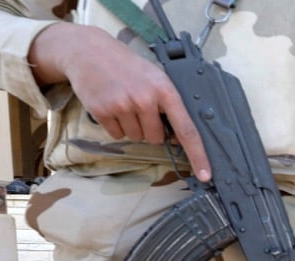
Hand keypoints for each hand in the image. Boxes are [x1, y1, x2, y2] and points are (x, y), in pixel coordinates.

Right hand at [28, 23, 210, 180]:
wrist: (88, 51)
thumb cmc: (128, 67)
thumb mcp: (156, 77)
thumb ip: (169, 105)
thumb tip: (180, 138)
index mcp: (165, 91)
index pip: (187, 130)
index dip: (198, 155)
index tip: (205, 175)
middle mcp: (145, 99)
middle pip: (156, 139)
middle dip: (150, 128)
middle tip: (139, 105)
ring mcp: (122, 106)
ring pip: (136, 138)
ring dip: (132, 127)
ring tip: (123, 102)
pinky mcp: (102, 112)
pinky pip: (117, 135)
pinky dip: (115, 126)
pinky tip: (111, 105)